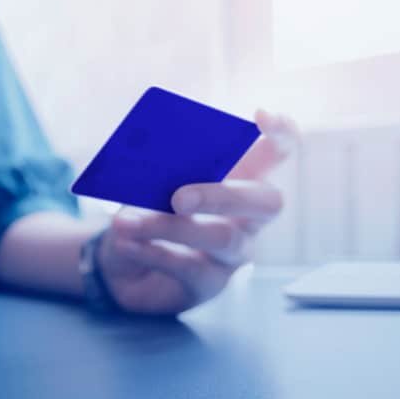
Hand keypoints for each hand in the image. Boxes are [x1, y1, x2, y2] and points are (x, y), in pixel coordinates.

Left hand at [96, 110, 297, 314]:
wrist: (118, 262)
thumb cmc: (144, 211)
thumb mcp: (147, 184)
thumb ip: (159, 169)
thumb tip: (155, 165)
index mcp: (239, 178)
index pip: (278, 152)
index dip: (281, 133)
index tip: (260, 116)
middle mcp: (247, 216)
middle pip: (266, 202)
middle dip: (224, 194)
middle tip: (178, 197)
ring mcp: (233, 253)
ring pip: (222, 238)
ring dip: (171, 227)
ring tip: (125, 222)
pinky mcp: (210, 283)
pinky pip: (189, 266)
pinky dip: (152, 251)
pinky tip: (126, 242)